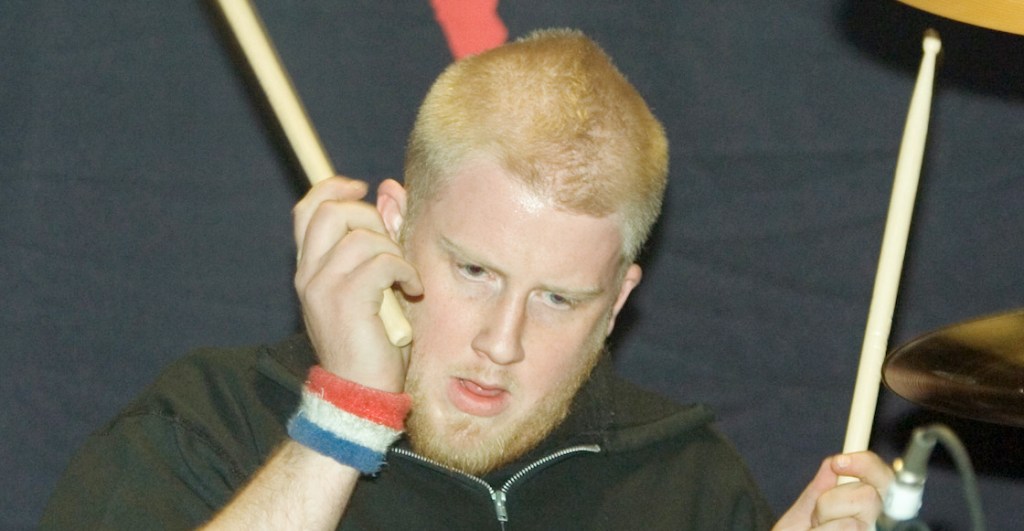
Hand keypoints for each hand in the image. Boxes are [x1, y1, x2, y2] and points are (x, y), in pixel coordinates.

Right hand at [292, 176, 421, 391]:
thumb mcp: (374, 284)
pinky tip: (412, 290)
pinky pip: (382, 262)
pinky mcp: (346, 300)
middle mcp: (309, 274)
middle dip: (372, 219)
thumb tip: (389, 191)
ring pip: (362, 237)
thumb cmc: (371, 342)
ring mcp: (323, 287)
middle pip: (333, 212)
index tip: (362, 187)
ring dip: (393, 252)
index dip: (334, 188)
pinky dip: (404, 271)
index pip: (308, 209)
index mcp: (310, 269)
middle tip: (391, 248)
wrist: (359, 393)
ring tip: (404, 278)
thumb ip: (379, 238)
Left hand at [774, 451, 892, 530]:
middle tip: (817, 519)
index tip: (838, 463)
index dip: (866, 464)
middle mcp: (873, 527)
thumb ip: (819, 491)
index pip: (884, 479)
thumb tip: (832, 464)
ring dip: (822, 526)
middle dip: (831, 502)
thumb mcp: (803, 516)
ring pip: (851, 523)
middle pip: (868, 497)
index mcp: (863, 512)